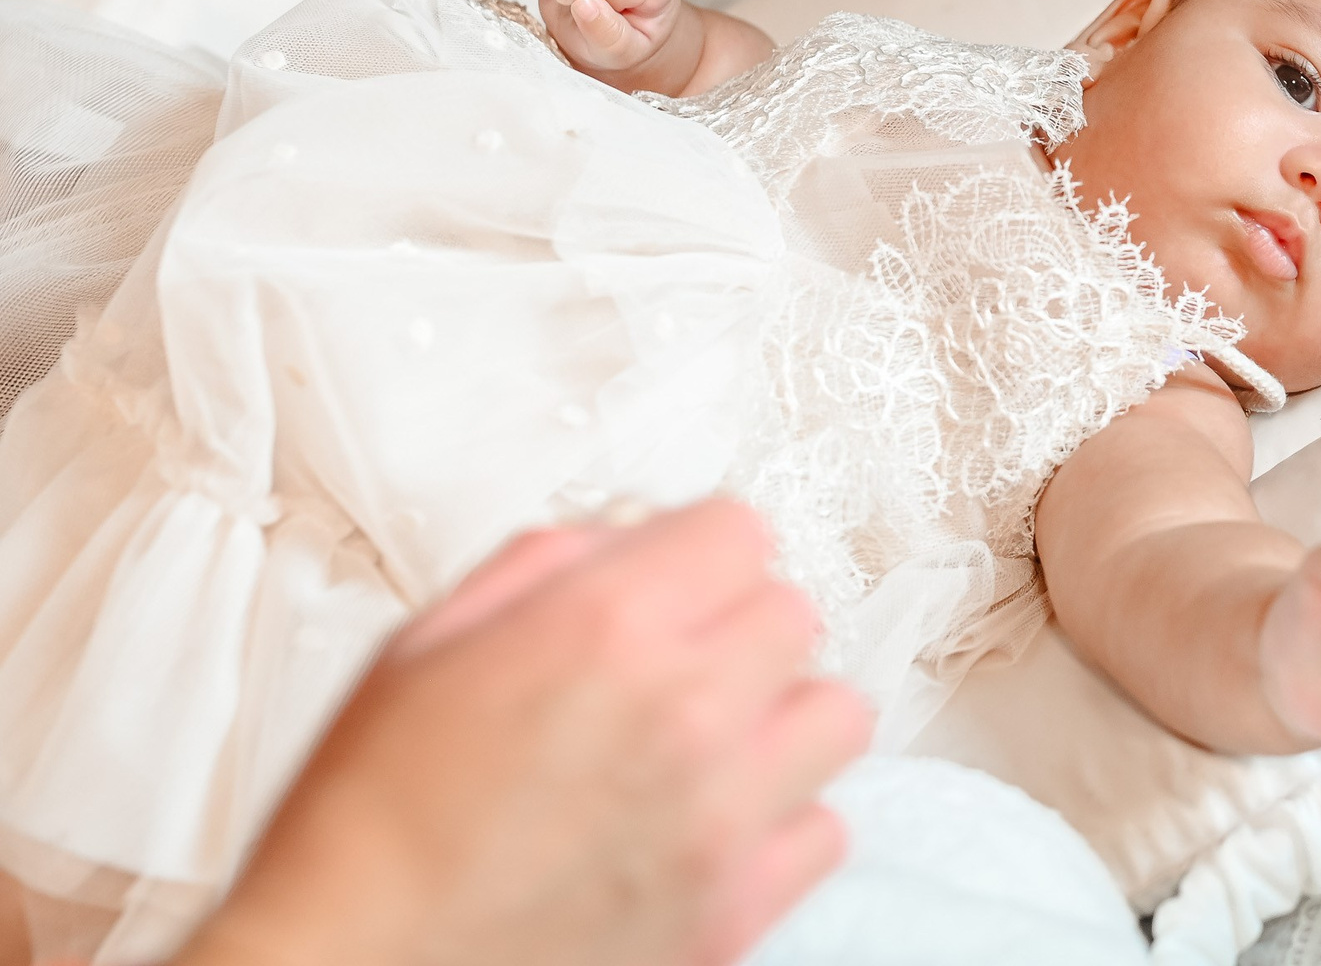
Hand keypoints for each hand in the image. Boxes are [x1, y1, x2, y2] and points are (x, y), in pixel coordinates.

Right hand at [176, 501, 871, 965]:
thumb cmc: (365, 834)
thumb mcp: (424, 648)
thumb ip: (545, 568)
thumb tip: (623, 536)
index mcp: (605, 629)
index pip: (741, 531)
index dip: (699, 550)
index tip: (677, 577)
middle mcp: (683, 712)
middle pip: (794, 614)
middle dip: (738, 625)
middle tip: (682, 660)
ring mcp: (720, 815)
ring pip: (835, 715)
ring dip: (781, 717)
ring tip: (717, 740)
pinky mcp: (734, 908)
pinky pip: (827, 829)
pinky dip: (785, 822)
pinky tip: (717, 822)